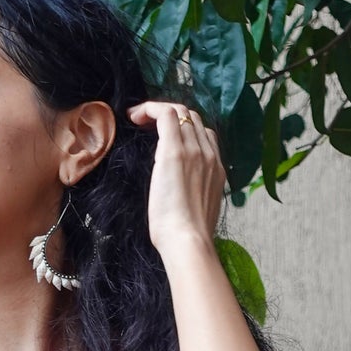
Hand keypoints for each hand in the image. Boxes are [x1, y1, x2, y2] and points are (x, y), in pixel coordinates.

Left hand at [126, 100, 226, 257]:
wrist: (188, 240)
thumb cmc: (188, 234)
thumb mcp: (197, 207)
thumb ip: (193, 190)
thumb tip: (177, 190)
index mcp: (216, 168)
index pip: (204, 133)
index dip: (183, 127)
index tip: (161, 135)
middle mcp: (209, 154)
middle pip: (193, 117)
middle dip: (169, 115)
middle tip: (146, 124)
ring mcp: (195, 151)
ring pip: (181, 111)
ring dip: (158, 111)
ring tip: (139, 120)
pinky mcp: (175, 152)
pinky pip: (166, 114)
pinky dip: (149, 109)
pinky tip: (134, 116)